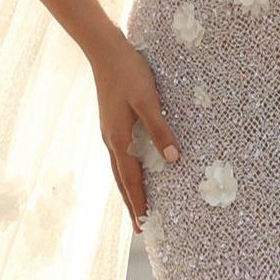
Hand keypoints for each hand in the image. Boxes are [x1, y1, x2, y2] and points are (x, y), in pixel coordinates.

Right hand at [93, 40, 177, 231]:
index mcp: (119, 139)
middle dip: (132, 204)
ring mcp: (109, 132)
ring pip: (119, 169)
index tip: (145, 224)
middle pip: (122, 180)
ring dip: (128, 189)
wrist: (105, 52)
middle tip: (139, 227)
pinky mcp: (112, 123)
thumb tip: (174, 159)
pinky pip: (120, 156)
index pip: (131, 179)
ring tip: (136, 206)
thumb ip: (160, 129)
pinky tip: (132, 170)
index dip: (139, 202)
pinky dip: (126, 171)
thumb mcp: (148, 100)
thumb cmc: (130, 73)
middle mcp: (111, 140)